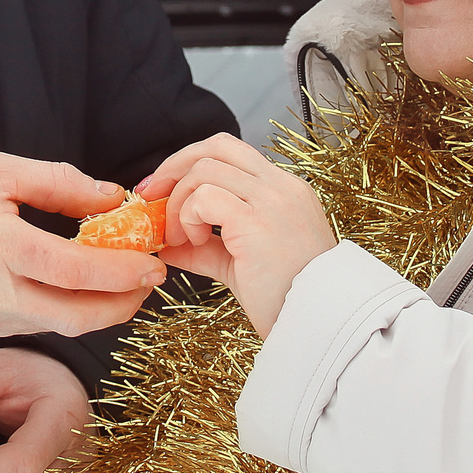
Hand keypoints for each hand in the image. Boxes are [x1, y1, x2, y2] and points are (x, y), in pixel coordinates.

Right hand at [0, 153, 163, 337]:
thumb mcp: (1, 170)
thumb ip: (61, 183)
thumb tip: (113, 199)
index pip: (69, 268)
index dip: (117, 270)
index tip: (150, 261)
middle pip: (72, 317)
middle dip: (121, 304)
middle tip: (149, 281)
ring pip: (60, 327)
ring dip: (101, 309)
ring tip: (126, 282)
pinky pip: (40, 326)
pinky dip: (71, 310)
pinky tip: (86, 289)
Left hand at [139, 134, 337, 337]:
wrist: (321, 326)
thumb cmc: (287, 300)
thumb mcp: (240, 265)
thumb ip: (205, 249)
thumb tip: (166, 246)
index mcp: (285, 191)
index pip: (231, 153)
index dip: (190, 164)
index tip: (162, 190)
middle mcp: (282, 187)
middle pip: (216, 146)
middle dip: (175, 167)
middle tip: (152, 197)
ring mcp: (272, 200)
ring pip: (205, 169)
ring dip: (180, 201)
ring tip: (183, 237)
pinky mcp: (258, 221)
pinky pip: (206, 196)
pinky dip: (188, 215)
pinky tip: (195, 242)